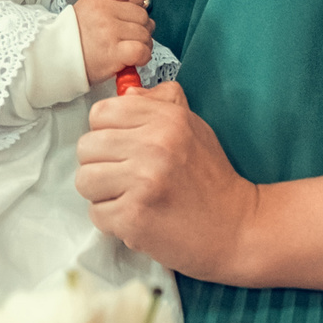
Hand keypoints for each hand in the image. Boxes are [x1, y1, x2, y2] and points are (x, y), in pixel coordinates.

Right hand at [72, 0, 150, 85]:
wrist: (53, 61)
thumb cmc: (69, 42)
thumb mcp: (83, 12)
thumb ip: (106, 6)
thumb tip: (134, 9)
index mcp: (96, 0)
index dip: (137, 0)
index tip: (135, 9)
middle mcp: (104, 12)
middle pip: (141, 14)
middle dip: (141, 27)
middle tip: (132, 37)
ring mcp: (110, 31)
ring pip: (144, 34)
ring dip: (143, 44)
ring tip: (131, 50)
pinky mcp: (114, 52)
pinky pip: (141, 50)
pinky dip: (143, 56)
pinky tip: (134, 59)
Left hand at [75, 81, 263, 277]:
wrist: (238, 229)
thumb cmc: (212, 181)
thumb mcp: (193, 128)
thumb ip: (159, 104)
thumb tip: (125, 92)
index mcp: (167, 119)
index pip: (101, 112)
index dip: (106, 132)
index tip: (123, 147)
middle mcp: (154, 145)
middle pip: (87, 147)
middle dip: (102, 165)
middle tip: (128, 178)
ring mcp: (143, 182)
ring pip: (85, 180)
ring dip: (102, 194)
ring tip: (130, 197)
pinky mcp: (134, 217)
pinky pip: (96, 213)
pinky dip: (112, 221)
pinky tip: (138, 217)